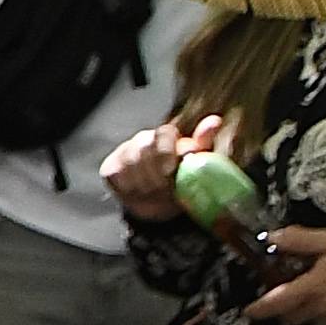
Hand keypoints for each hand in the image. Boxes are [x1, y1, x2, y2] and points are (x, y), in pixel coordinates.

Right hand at [103, 109, 226, 227]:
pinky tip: (140, 194)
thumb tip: (215, 120)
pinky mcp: (109, 169)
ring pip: (131, 165)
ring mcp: (123, 153)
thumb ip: (203, 141)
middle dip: (157, 172)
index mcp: (164, 134)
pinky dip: (130, 189)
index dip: (168, 151)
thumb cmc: (179, 180)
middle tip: (166, 188)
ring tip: (156, 195)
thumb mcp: (196, 162)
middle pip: (145, 149)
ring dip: (146, 184)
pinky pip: (118, 177)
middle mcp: (141, 140)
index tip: (174, 169)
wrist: (157, 204)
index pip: (163, 133)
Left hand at [250, 227, 325, 324]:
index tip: (249, 311)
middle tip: (283, 291)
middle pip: (291, 316)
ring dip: (303, 308)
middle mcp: (322, 308)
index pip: (278, 304)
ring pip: (309, 319)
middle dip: (282, 308)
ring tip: (311, 288)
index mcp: (313, 288)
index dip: (260, 309)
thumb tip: (270, 237)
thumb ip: (297, 241)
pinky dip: (323, 310)